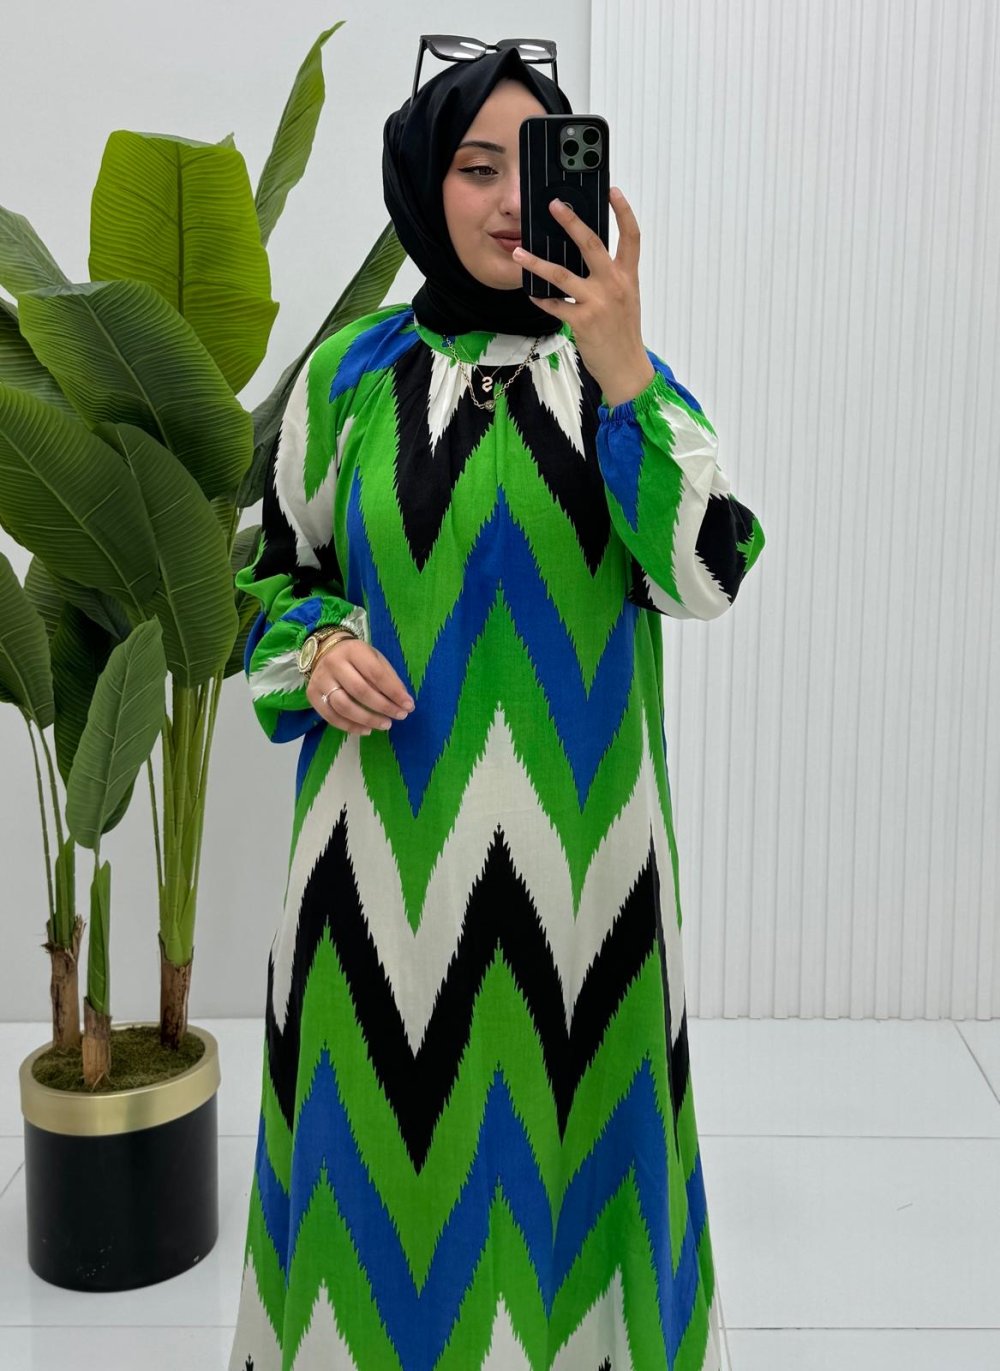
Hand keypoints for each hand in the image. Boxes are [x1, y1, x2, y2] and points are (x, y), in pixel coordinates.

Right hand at [306, 638, 414, 734]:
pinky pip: (331, 716)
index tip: (408, 705)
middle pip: (360, 691)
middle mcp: (334, 664)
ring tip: (385, 725)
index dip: (394, 692)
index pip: (376, 674)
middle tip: (399, 716)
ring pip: (344, 706)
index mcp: (353, 650)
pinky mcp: (312, 695)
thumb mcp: (375, 659)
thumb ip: (388, 678)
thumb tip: (404, 702)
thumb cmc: (357, 657)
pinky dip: (350, 727)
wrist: (325, 651)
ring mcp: (320, 680)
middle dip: (383, 707)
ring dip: (367, 719)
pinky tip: (366, 730)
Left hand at [512, 187, 654, 406]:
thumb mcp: (625, 300)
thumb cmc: (623, 333)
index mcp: (627, 277)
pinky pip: (554, 305)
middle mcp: (614, 285)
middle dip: (571, 222)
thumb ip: (611, 277)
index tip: (613, 191)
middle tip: (554, 205)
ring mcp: (597, 303)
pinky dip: (540, 298)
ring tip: (518, 252)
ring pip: (561, 275)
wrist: (626, 368)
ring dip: (536, 262)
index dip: (623, 212)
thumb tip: (587, 258)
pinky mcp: (582, 321)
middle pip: (591, 244)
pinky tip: (529, 291)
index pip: (631, 237)